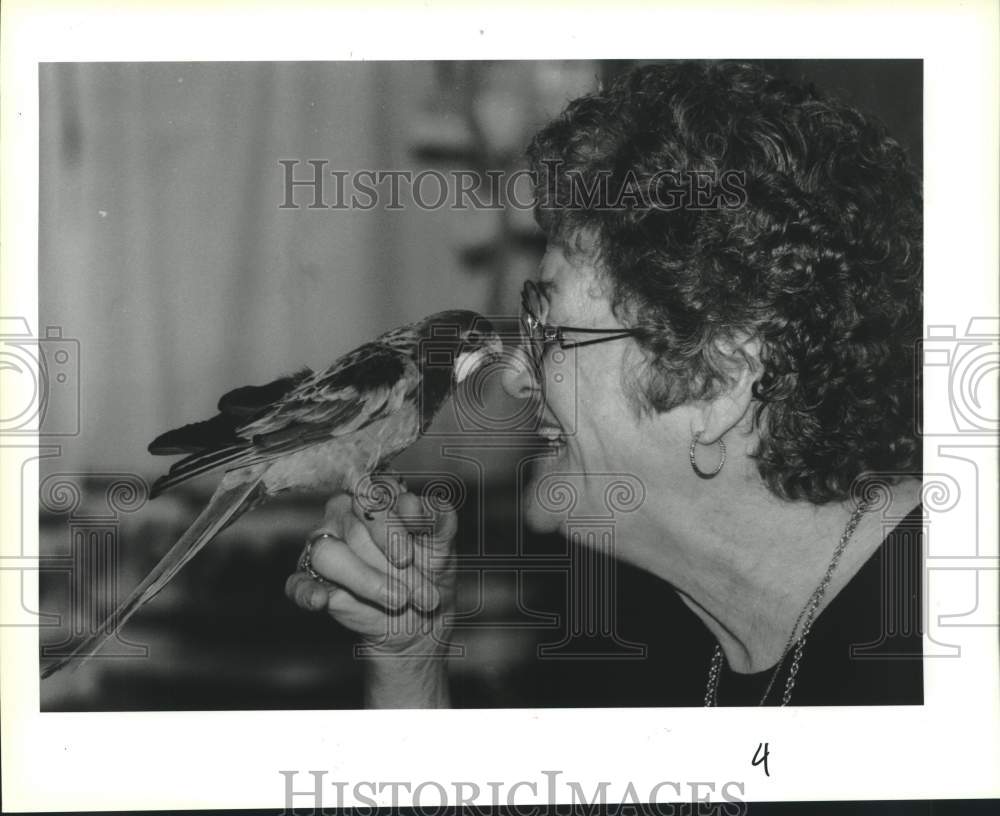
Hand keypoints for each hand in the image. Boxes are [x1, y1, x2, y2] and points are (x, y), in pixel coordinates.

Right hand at [286, 480, 456, 659]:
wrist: (421, 619)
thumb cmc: (430, 572)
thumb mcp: (444, 545)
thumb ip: (438, 518)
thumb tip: (414, 503)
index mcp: (376, 495)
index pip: (373, 493)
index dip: (390, 524)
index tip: (409, 555)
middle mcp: (344, 513)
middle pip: (354, 526)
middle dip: (387, 560)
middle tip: (417, 589)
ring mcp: (322, 545)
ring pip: (328, 554)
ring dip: (366, 581)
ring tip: (398, 600)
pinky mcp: (307, 579)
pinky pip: (298, 583)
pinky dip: (308, 592)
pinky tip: (322, 600)